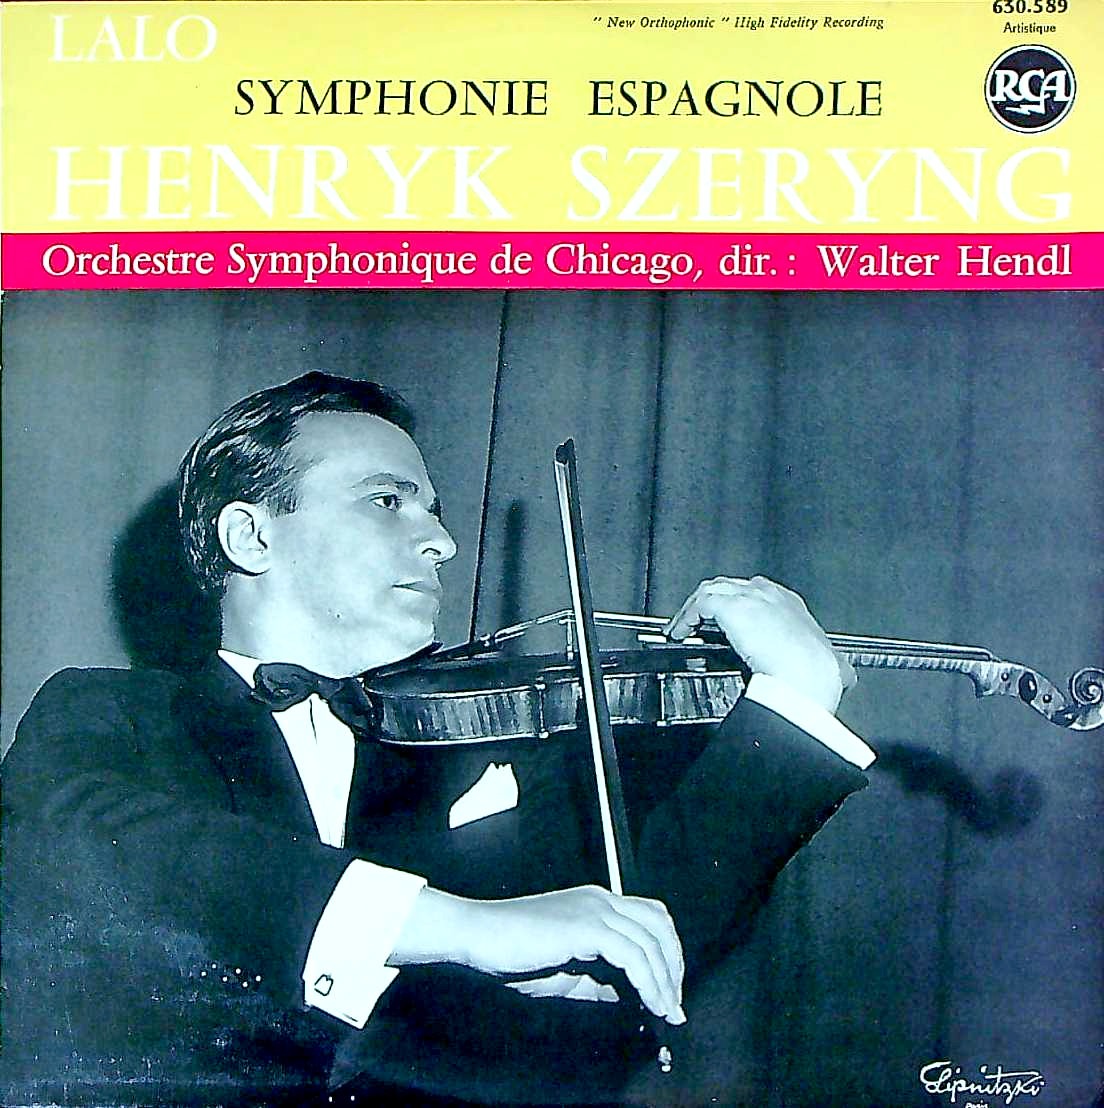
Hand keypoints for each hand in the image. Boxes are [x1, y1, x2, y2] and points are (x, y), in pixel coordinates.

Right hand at [392, 885, 685, 1024]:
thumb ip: (600, 979)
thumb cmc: (514, 953)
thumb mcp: (568, 971)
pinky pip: (632, 954)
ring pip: (650, 941)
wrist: (478, 934)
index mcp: (596, 903)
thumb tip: (633, 999)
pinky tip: (651, 1004)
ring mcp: (594, 908)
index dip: (667, 951)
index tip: (670, 990)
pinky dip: (648, 981)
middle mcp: (601, 899)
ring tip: (667, 1011)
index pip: (649, 917)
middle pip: (658, 924)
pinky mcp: (585, 926)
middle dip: (674, 965)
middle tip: (674, 1003)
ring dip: (665, 980)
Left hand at [665, 575, 854, 713]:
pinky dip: (686, 615)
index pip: (756, 593)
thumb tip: (846, 676)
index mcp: (790, 604)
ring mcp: (749, 598)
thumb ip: (834, 665)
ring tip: (683, 626)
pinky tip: (679, 631)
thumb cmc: (817, 673)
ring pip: (711, 590)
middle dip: (713, 603)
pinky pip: (700, 603)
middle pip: (730, 587)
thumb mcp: (832, 664)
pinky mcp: (731, 607)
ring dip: (693, 608)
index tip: (726, 623)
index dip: (738, 605)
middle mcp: (769, 594)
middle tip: (698, 624)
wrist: (807, 676)